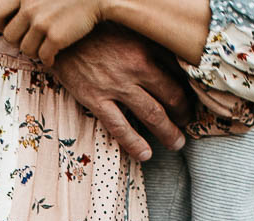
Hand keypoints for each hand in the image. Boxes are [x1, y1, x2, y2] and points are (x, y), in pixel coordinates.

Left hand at [0, 0, 104, 63]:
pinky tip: (54, 56)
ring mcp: (41, 22)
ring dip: (35, 52)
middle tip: (32, 41)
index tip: (13, 28)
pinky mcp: (55, 37)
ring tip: (44, 47)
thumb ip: (26, 0)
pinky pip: (43, 57)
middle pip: (10, 36)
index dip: (1, 25)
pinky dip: (48, 60)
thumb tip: (14, 18)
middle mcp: (29, 7)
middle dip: (20, 41)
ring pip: (26, 50)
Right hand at [50, 24, 188, 160]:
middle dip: (183, 114)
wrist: (62, 37)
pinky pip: (120, 127)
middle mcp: (137, 67)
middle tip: (187, 124)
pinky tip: (145, 154)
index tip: (191, 102)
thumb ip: (150, 48)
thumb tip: (172, 66)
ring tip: (176, 143)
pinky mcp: (96, 99)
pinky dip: (135, 143)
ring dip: (168, 132)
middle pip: (171, 96)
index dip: (188, 91)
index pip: (178, 74)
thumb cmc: (96, 34)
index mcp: (147, 48)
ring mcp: (117, 85)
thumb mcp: (129, 33)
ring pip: (152, 114)